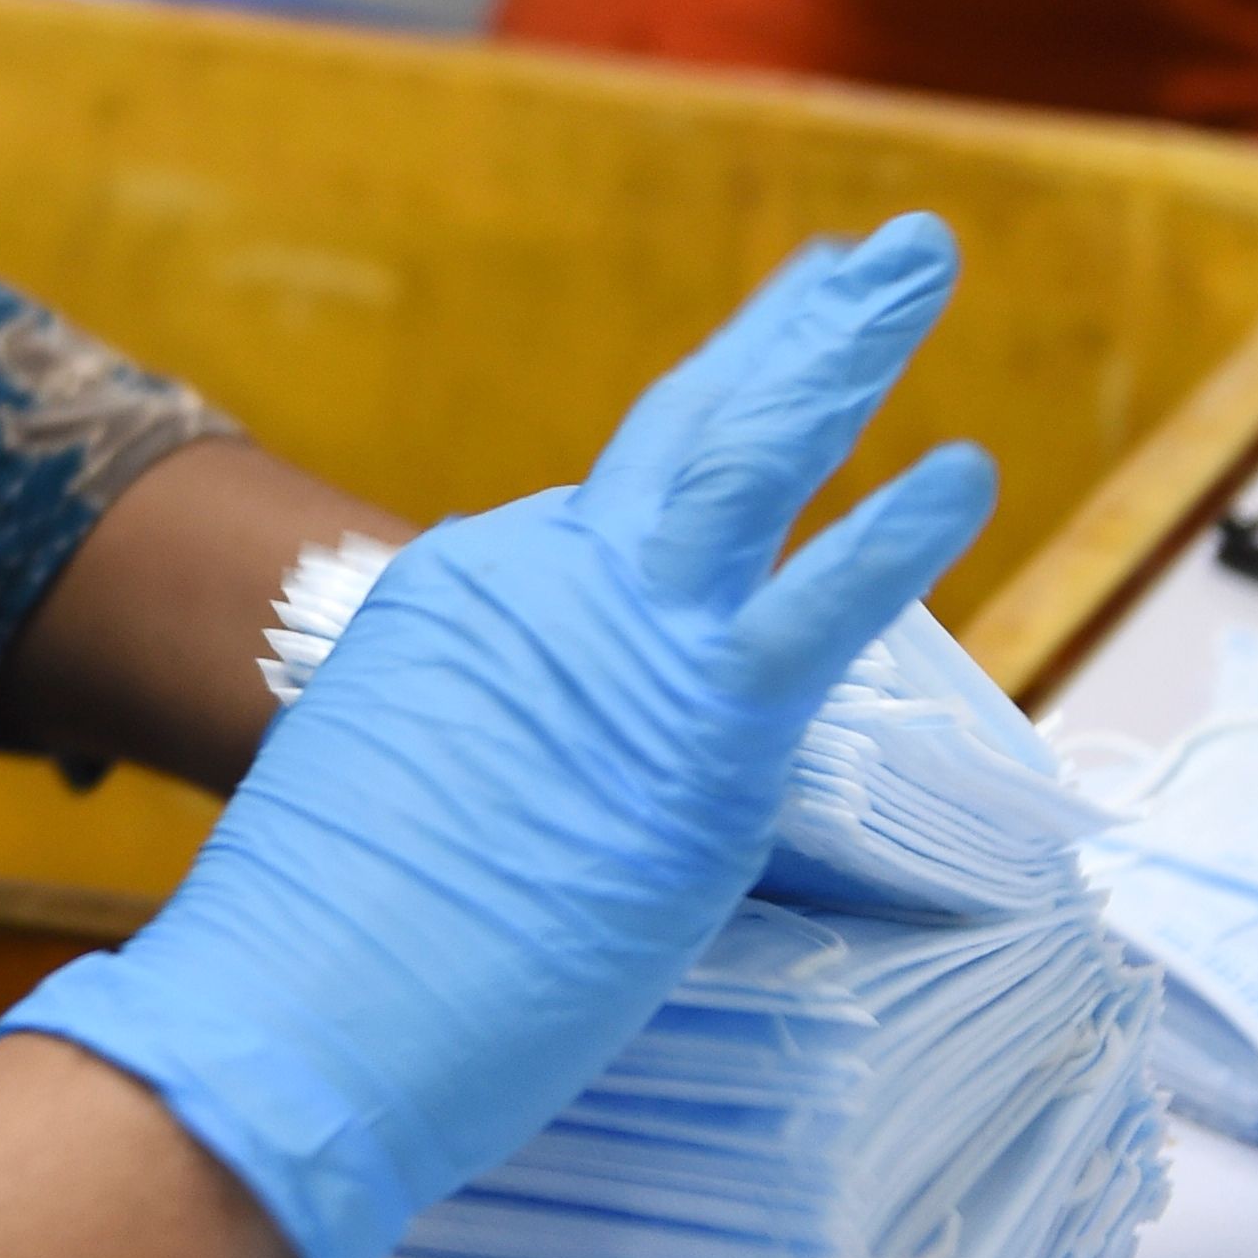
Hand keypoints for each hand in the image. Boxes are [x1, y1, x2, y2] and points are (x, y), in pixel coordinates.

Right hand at [0, 218, 998, 1257]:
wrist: (293, 1005)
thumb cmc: (335, 941)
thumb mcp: (402, 782)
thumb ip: (494, 742)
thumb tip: (544, 774)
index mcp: (478, 594)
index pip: (626, 505)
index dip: (715, 424)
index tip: (776, 365)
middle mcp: (543, 580)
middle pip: (690, 426)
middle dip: (793, 329)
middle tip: (872, 253)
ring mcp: (618, 642)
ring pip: (750, 459)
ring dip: (841, 351)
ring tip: (917, 259)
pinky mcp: (692, 730)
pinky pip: (817, 608)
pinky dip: (893, 533)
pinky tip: (963, 470)